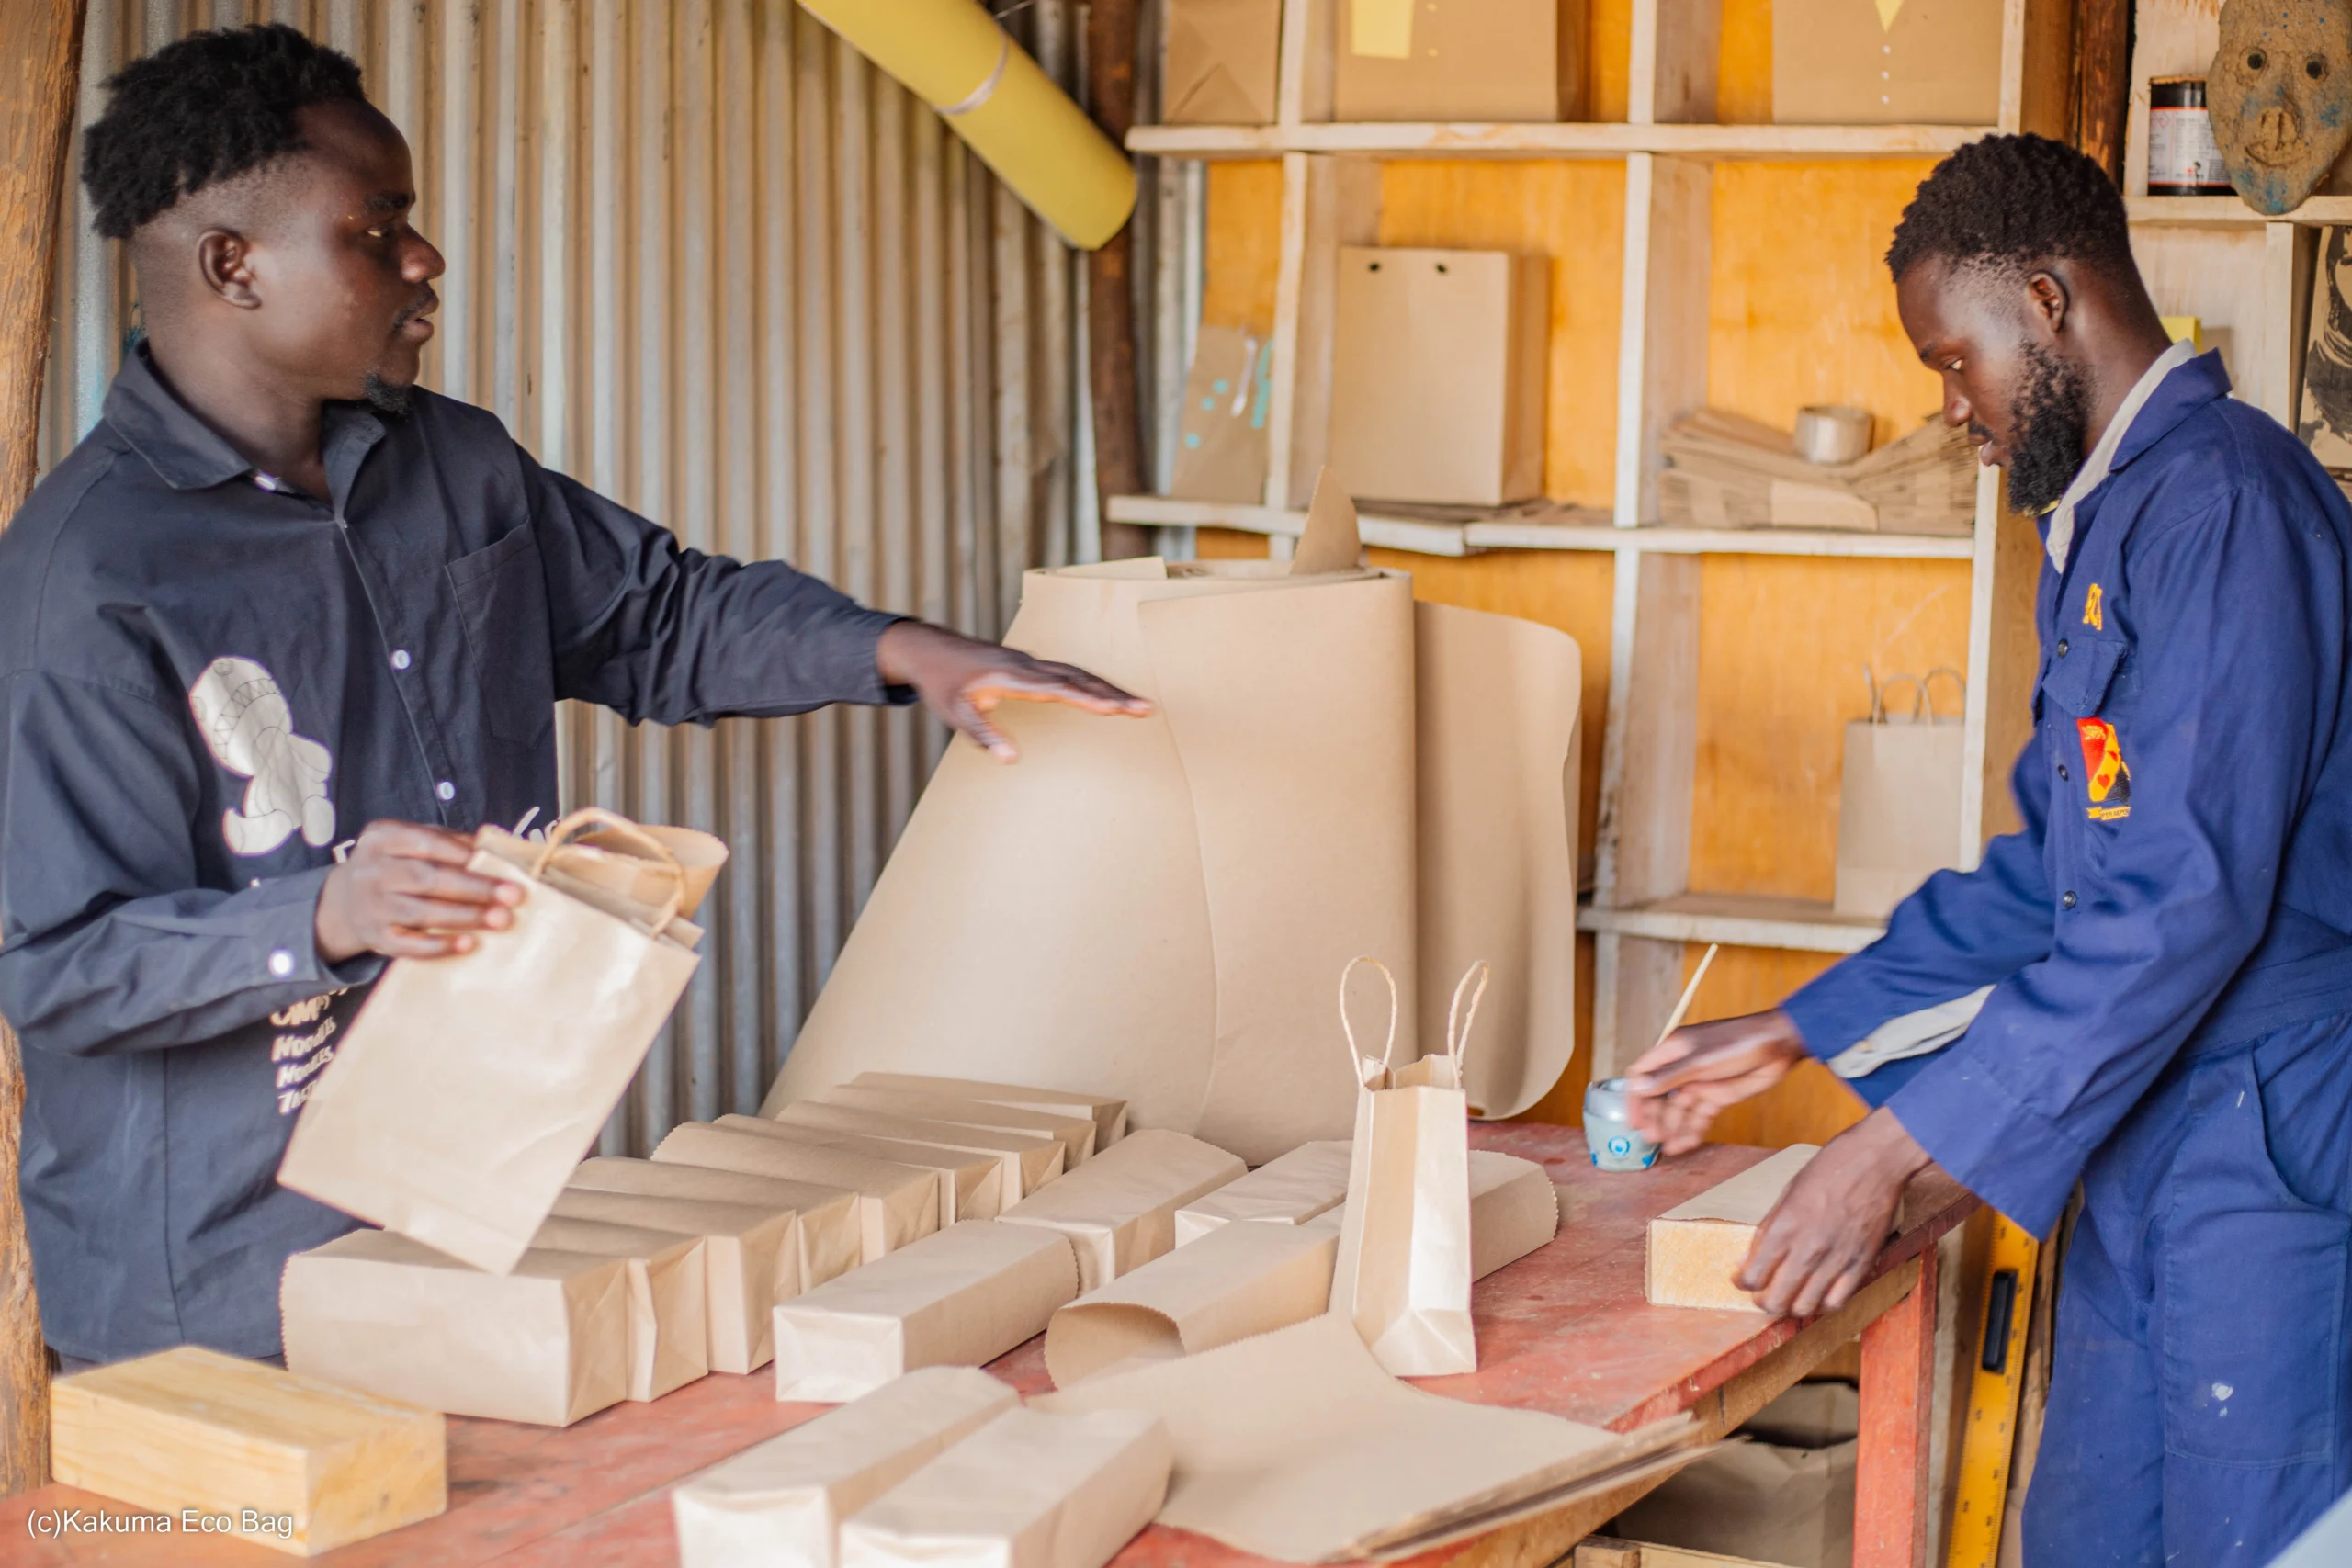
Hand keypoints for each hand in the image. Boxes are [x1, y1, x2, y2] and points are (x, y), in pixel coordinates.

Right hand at [315, 820, 523, 962]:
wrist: (344, 901)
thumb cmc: (395, 865)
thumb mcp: (410, 843)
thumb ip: (449, 842)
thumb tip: (497, 848)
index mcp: (383, 837)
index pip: (426, 842)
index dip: (462, 853)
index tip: (499, 863)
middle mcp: (371, 870)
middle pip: (426, 878)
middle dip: (474, 887)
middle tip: (513, 895)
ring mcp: (371, 906)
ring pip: (420, 912)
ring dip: (465, 916)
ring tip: (501, 919)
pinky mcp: (375, 937)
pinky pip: (407, 945)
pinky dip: (438, 946)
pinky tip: (467, 944)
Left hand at [876, 620, 1150, 761]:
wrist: (928, 649)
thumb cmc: (941, 682)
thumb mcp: (955, 713)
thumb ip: (984, 736)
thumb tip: (1011, 759)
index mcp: (1013, 676)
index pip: (1060, 688)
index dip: (1090, 699)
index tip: (1117, 709)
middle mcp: (1027, 666)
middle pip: (1079, 677)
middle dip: (1114, 694)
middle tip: (1146, 709)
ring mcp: (1030, 663)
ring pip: (1077, 672)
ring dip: (1107, 688)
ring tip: (1136, 705)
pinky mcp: (1029, 665)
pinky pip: (1068, 672)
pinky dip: (1091, 683)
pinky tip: (1103, 694)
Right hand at [1622, 1008, 1808, 1154]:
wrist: (1778, 1045)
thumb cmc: (1738, 1042)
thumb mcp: (1700, 1061)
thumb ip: (1669, 1076)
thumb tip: (1637, 1086)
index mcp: (1672, 1051)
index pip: (1642, 1074)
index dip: (1634, 1097)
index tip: (1634, 1120)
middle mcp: (1682, 1068)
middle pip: (1659, 1096)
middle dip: (1655, 1118)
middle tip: (1652, 1139)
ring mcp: (1700, 1082)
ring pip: (1679, 1110)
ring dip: (1673, 1128)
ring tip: (1669, 1148)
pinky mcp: (1717, 1096)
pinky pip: (1699, 1115)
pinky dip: (1692, 1129)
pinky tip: (1686, 1144)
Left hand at [1736, 1108, 1931, 1315]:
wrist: (1873, 1162)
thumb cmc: (1827, 1170)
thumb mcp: (1786, 1194)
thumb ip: (1767, 1230)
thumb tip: (1747, 1260)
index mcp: (1784, 1228)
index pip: (1753, 1276)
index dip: (1742, 1283)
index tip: (1741, 1280)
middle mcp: (1808, 1250)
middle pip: (1776, 1300)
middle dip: (1763, 1301)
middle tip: (1761, 1294)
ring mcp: (1836, 1260)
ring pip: (1806, 1307)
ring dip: (1792, 1306)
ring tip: (1789, 1296)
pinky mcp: (1861, 1264)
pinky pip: (1837, 1301)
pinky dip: (1823, 1304)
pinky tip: (1817, 1293)